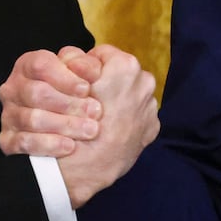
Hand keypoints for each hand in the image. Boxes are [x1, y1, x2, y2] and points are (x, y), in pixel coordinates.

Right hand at [0, 46, 103, 157]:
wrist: (80, 129)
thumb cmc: (80, 96)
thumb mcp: (87, 74)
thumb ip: (87, 64)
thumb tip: (80, 65)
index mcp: (29, 65)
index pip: (40, 65)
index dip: (65, 78)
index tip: (86, 89)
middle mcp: (15, 88)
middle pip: (36, 93)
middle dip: (69, 104)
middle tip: (94, 111)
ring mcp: (9, 115)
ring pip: (32, 119)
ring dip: (64, 125)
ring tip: (89, 129)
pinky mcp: (9, 140)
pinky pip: (24, 143)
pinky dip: (49, 145)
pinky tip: (69, 145)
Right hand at [57, 45, 158, 206]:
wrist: (85, 166)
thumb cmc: (73, 122)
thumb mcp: (69, 83)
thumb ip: (77, 63)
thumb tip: (81, 59)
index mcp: (126, 66)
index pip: (103, 54)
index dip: (86, 67)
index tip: (79, 82)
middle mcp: (145, 82)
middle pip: (121, 74)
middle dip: (107, 83)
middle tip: (87, 100)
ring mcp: (150, 107)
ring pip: (131, 94)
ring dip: (118, 101)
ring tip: (97, 117)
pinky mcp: (152, 128)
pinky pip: (138, 115)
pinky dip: (127, 120)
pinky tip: (110, 129)